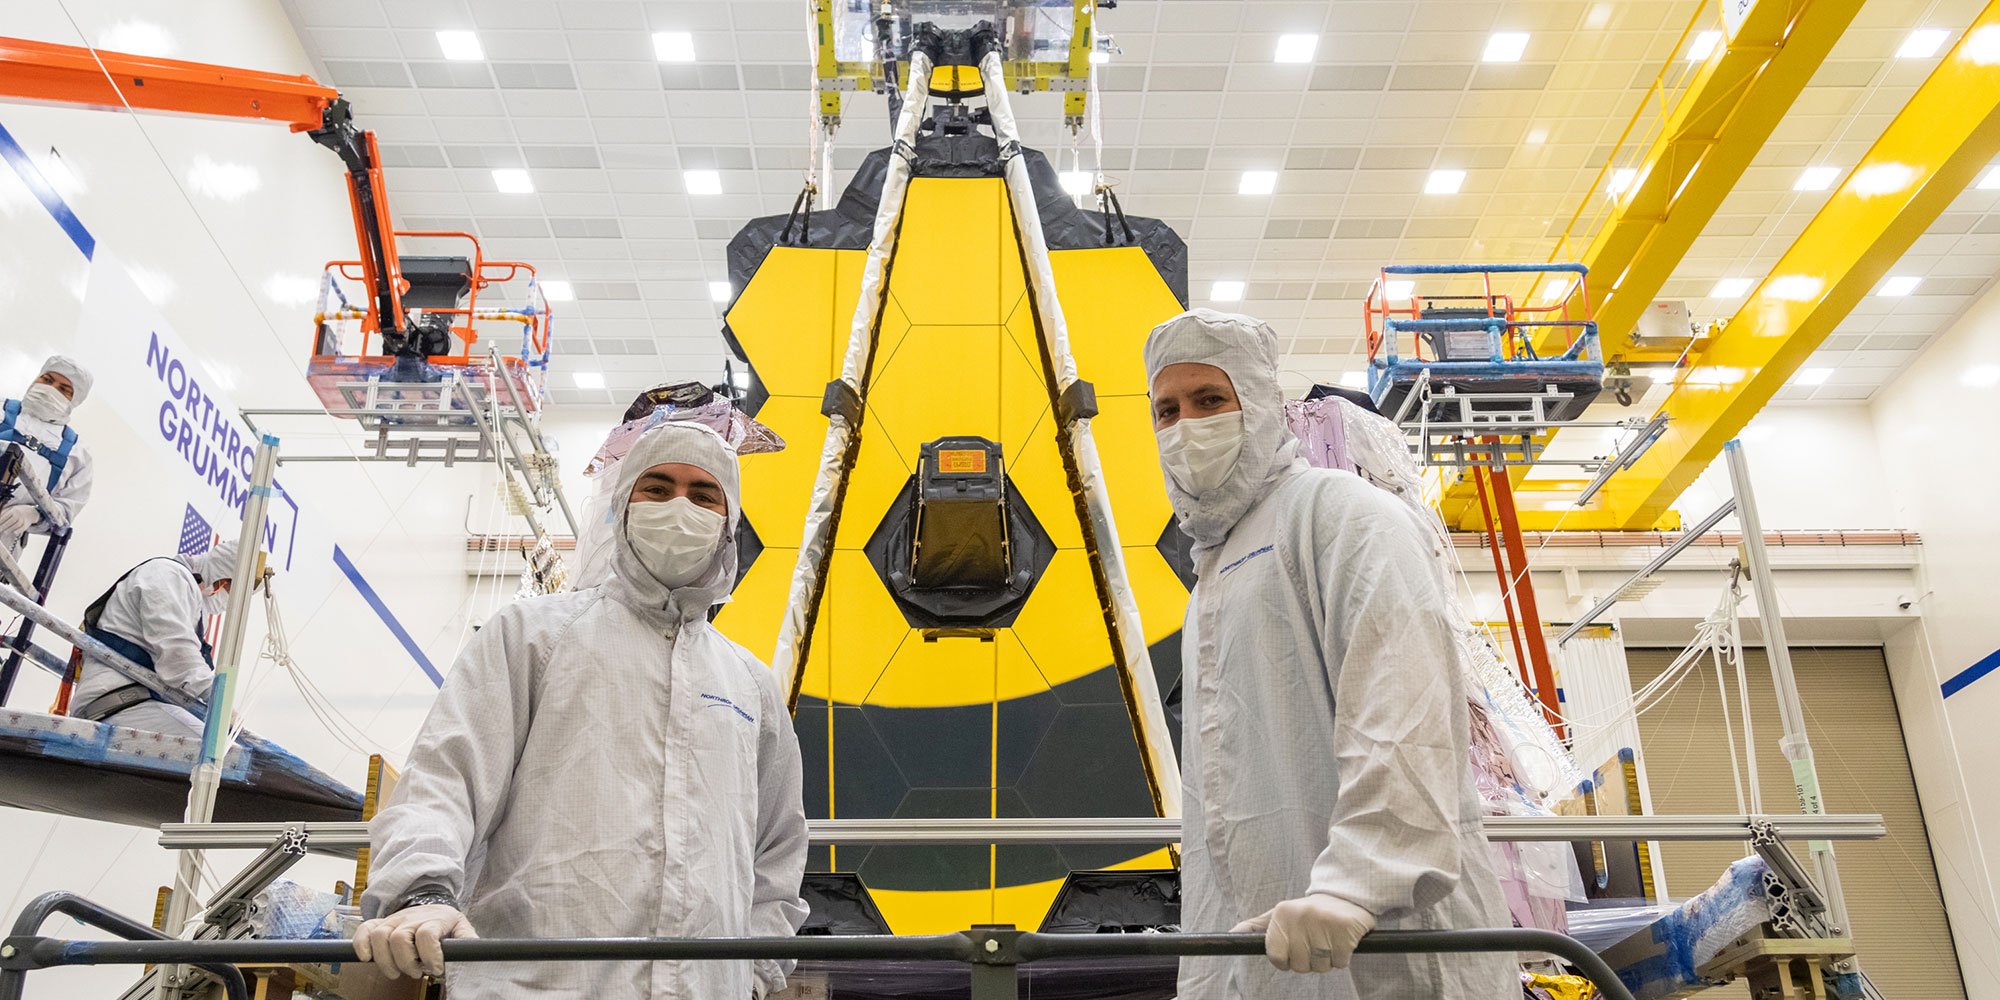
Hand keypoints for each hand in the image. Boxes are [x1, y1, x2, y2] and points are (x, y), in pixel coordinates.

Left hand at [0, 505, 33, 537]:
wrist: (29, 512)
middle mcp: (19, 514)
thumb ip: (4, 513)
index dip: (1, 521)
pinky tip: (14, 533)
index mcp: (14, 510)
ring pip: (17, 525)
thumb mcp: (10, 509)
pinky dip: (19, 531)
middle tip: (0, 529)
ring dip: (10, 529)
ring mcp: (23, 519)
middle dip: (5, 526)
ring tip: (5, 532)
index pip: (6, 516)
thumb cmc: (16, 512)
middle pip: (11, 521)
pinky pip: (22, 528)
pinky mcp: (26, 524)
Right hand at [352, 903, 476, 978]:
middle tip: (416, 973)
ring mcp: (393, 919)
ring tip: (396, 972)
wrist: (430, 904)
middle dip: (406, 963)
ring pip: (380, 936)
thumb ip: (468, 941)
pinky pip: (364, 930)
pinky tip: (367, 958)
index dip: (430, 956)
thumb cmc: (445, 922)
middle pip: (399, 938)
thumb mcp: (461, 928)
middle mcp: (411, 918)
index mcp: (434, 919)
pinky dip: (361, 945)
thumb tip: (476, 954)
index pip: (427, 934)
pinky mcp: (379, 923)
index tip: (436, 970)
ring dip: (385, 960)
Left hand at [1231, 894, 1375, 973]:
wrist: (1345, 897)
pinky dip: (1342, 958)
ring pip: (1321, 966)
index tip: (1293, 952)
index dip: (1285, 961)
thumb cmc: (1308, 914)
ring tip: (1328, 941)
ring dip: (1326, 961)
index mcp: (1282, 912)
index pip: (1276, 956)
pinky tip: (1341, 941)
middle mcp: (1300, 915)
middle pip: (1300, 965)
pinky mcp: (1345, 927)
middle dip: (1309, 961)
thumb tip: (1230, 935)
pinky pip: (1340, 962)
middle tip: (1314, 943)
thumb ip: (1254, 927)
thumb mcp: (1279, 916)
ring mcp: (1324, 920)